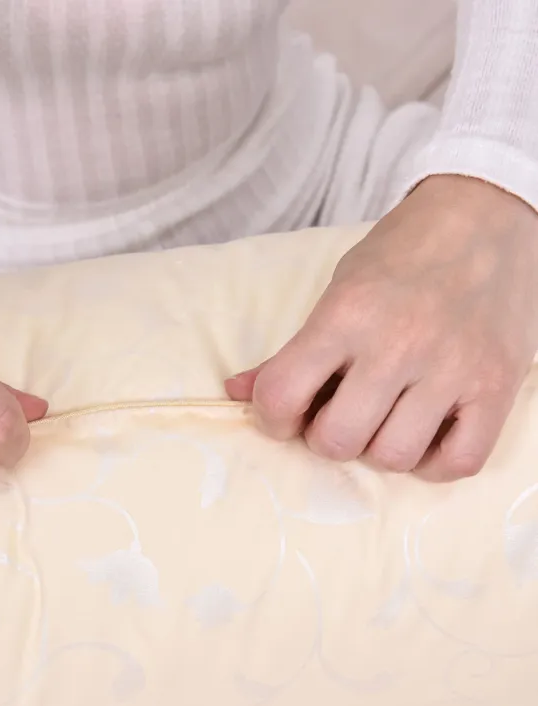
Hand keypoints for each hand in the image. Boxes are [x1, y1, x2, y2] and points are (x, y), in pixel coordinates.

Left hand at [226, 176, 537, 479]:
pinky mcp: (497, 386)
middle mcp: (399, 343)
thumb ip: (289, 351)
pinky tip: (427, 436)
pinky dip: (435, 463)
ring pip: (394, 458)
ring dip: (381, 449)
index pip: (282, 396)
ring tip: (387, 420)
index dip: (273, 418)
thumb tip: (236, 393)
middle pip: (338, 440)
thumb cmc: (403, 256)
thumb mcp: (338, 290)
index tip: (287, 412)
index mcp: (347, 315)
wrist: (487, 214)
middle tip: (343, 413)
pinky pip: (459, 462)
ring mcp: (453, 367)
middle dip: (329, 437)